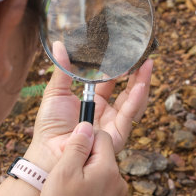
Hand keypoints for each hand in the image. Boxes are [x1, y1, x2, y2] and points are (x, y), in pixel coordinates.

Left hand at [24, 41, 152, 170]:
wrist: (48, 151)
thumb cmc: (49, 125)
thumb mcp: (56, 92)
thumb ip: (63, 69)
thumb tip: (59, 44)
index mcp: (92, 102)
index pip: (110, 83)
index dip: (118, 68)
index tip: (123, 52)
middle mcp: (105, 113)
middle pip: (126, 91)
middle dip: (136, 74)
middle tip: (143, 55)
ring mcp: (112, 124)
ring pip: (133, 102)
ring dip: (142, 83)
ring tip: (147, 65)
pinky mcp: (116, 136)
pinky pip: (129, 116)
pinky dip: (136, 100)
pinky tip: (140, 86)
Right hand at [39, 122, 127, 195]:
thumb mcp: (64, 172)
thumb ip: (77, 146)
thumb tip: (86, 125)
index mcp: (108, 169)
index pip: (101, 136)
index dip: (82, 139)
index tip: (67, 152)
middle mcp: (118, 180)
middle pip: (100, 154)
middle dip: (82, 158)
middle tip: (64, 175)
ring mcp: (117, 195)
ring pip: (99, 170)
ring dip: (83, 174)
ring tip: (67, 192)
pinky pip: (100, 186)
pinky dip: (87, 188)